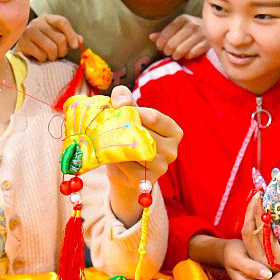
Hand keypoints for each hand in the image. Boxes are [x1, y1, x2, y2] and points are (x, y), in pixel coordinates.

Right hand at [14, 14, 81, 61]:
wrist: (22, 50)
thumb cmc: (42, 44)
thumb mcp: (56, 37)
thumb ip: (69, 37)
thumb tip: (80, 39)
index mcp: (47, 18)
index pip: (62, 22)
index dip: (71, 34)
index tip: (75, 46)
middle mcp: (37, 22)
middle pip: (60, 38)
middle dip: (62, 51)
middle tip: (58, 54)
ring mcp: (28, 32)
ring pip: (51, 48)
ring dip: (53, 56)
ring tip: (49, 56)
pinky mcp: (22, 43)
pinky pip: (41, 55)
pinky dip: (43, 59)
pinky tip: (39, 57)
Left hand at [104, 85, 181, 223]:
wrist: (121, 162)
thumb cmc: (127, 130)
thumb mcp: (127, 109)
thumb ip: (123, 97)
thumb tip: (120, 102)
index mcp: (173, 131)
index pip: (154, 117)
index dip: (134, 112)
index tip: (119, 109)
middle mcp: (172, 151)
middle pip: (145, 136)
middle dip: (124, 129)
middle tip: (107, 125)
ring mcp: (161, 168)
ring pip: (137, 154)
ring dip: (119, 146)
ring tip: (106, 139)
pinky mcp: (146, 181)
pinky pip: (129, 169)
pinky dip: (117, 161)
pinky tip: (111, 156)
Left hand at [150, 14, 207, 60]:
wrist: (215, 32)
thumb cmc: (191, 32)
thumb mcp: (178, 30)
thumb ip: (164, 34)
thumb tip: (151, 37)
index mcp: (183, 19)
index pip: (168, 31)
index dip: (161, 42)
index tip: (160, 48)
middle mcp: (192, 24)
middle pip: (173, 43)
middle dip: (168, 50)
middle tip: (169, 53)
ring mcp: (201, 33)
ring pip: (181, 50)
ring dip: (177, 55)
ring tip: (177, 55)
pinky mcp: (208, 43)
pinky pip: (193, 53)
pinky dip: (188, 56)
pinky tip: (188, 55)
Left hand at [239, 192, 279, 273]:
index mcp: (275, 258)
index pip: (264, 231)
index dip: (262, 213)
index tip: (263, 197)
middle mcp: (261, 259)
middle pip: (251, 230)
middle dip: (253, 210)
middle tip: (258, 194)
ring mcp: (255, 258)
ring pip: (246, 232)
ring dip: (249, 214)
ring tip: (256, 198)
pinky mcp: (252, 254)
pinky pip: (247, 235)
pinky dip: (250, 221)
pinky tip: (254, 210)